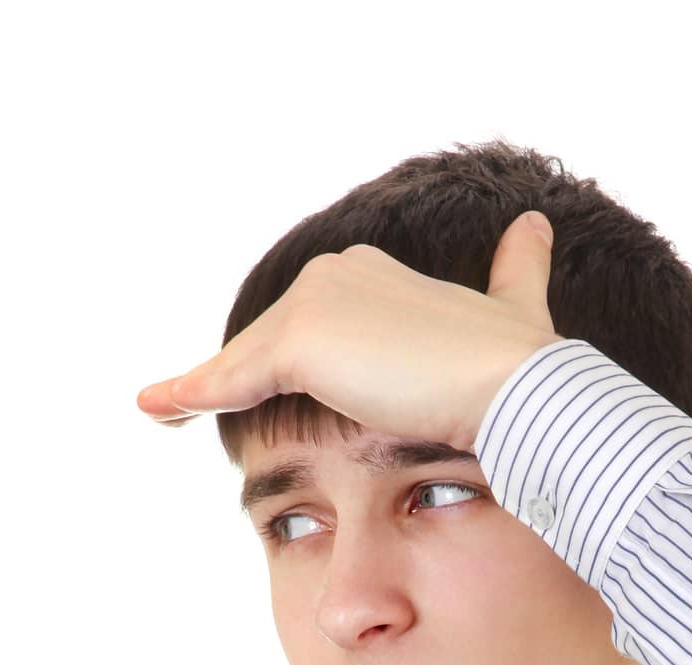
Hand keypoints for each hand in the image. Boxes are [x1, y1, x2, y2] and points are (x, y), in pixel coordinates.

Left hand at [135, 210, 564, 451]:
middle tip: (183, 407)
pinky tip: (155, 408)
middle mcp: (337, 274)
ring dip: (201, 387)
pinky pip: (232, 379)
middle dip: (231, 375)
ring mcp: (315, 305)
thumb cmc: (518, 364)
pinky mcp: (300, 344)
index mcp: (373, 270)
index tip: (257, 387)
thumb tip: (535, 226)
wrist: (516, 387)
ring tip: (161, 410)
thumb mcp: (515, 306)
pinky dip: (191, 394)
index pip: (311, 323)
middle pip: (269, 342)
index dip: (282, 360)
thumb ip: (517, 269)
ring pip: (247, 361)